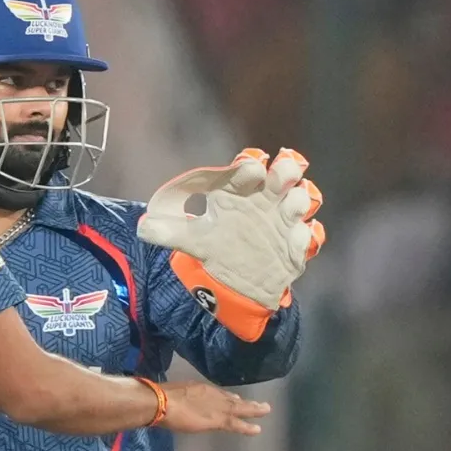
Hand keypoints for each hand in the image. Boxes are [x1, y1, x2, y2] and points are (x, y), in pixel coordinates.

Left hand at [137, 148, 325, 340]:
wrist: (240, 285)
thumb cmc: (218, 248)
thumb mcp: (192, 241)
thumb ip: (169, 232)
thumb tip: (142, 228)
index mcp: (240, 191)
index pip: (248, 168)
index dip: (250, 165)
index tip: (249, 169)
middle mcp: (266, 199)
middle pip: (284, 173)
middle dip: (287, 169)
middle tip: (284, 171)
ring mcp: (285, 219)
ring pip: (302, 200)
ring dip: (300, 200)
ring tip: (293, 205)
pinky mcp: (298, 244)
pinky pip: (308, 236)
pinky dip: (305, 237)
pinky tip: (296, 241)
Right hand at [158, 381, 270, 435]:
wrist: (162, 402)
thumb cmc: (162, 396)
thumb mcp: (176, 392)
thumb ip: (184, 397)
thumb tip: (183, 401)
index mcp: (200, 388)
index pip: (219, 394)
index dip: (229, 397)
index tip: (237, 398)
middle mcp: (212, 395)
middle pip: (233, 400)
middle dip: (247, 403)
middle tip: (262, 405)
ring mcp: (216, 407)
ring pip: (240, 409)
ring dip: (253, 410)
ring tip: (265, 411)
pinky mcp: (217, 420)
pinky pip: (236, 424)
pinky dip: (247, 427)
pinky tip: (257, 429)